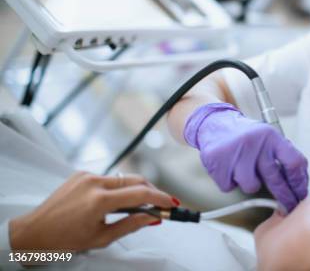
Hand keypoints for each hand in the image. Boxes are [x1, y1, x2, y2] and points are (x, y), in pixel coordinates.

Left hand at [9, 172, 177, 250]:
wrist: (33, 233)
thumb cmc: (62, 240)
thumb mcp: (101, 238)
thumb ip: (131, 226)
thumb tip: (153, 219)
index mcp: (98, 200)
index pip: (140, 194)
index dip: (161, 198)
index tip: (172, 204)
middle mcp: (94, 182)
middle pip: (136, 181)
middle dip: (153, 192)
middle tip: (163, 204)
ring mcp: (86, 175)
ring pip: (123, 178)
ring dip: (137, 189)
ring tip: (143, 206)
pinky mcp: (81, 174)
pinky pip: (109, 178)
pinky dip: (120, 187)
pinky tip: (120, 201)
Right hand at [184, 103, 307, 211]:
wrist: (216, 124)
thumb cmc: (246, 135)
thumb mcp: (268, 136)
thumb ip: (283, 154)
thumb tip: (300, 181)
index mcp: (271, 136)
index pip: (294, 162)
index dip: (299, 182)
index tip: (300, 193)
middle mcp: (255, 143)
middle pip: (275, 179)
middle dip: (284, 197)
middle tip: (287, 206)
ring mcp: (236, 153)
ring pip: (251, 186)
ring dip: (250, 184)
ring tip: (244, 170)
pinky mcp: (218, 163)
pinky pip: (230, 187)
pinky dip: (230, 182)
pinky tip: (229, 169)